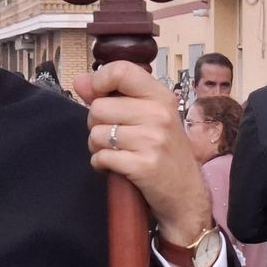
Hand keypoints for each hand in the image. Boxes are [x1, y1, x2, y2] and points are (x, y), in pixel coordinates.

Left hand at [74, 61, 212, 249]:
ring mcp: (153, 140)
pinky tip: (114, 167)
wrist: (186, 195)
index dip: (99, 81)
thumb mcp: (149, 118)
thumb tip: (80, 80)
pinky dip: (100, 164)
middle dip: (96, 124)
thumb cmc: (165, 153)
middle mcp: (159, 114)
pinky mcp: (144, 165)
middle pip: (99, 107)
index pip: (122, 70)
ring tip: (116, 152)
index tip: (98, 96)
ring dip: (97, 147)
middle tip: (113, 136)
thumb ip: (113, 96)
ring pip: (96, 133)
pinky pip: (101, 157)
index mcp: (161, 97)